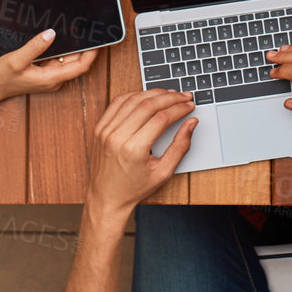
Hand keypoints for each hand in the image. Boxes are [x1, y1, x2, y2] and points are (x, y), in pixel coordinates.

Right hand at [0, 28, 97, 105]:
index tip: (99, 40)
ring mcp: (50, 75)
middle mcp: (54, 78)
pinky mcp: (45, 71)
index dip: (92, 54)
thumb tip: (51, 34)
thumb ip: (35, 47)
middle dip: (86, 47)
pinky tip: (63, 37)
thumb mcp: (16, 60)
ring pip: (69, 60)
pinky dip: (65, 49)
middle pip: (78, 62)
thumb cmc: (2, 77)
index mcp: (51, 78)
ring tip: (78, 29)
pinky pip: (60, 60)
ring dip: (75, 47)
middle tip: (89, 29)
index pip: (80, 67)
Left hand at [87, 89, 197, 215]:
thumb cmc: (134, 188)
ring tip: (169, 94)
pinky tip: (147, 96)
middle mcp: (117, 137)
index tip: (189, 106)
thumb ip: (180, 146)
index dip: (179, 108)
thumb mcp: (163, 172)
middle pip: (148, 104)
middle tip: (183, 96)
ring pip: (133, 99)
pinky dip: (135, 95)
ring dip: (154, 93)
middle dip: (170, 97)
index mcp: (134, 149)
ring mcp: (106, 130)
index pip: (161, 118)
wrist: (107, 197)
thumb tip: (191, 123)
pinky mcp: (100, 127)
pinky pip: (118, 102)